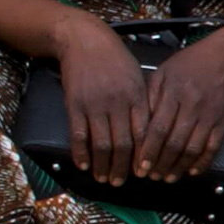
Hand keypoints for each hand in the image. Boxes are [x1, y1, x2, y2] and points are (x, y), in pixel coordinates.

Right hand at [49, 18, 150, 177]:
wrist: (85, 40)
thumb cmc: (115, 59)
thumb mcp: (137, 77)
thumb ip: (143, 103)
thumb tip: (149, 134)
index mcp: (136, 97)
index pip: (143, 134)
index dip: (143, 157)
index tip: (144, 172)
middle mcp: (117, 103)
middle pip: (122, 144)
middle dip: (122, 168)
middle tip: (120, 183)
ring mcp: (94, 105)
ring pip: (101, 144)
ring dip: (103, 166)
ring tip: (104, 179)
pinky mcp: (74, 104)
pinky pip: (78, 135)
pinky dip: (81, 153)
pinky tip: (84, 165)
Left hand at [128, 35, 223, 182]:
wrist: (221, 59)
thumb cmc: (185, 66)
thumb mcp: (161, 74)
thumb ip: (148, 98)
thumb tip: (138, 127)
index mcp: (173, 94)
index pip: (158, 129)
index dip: (148, 150)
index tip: (139, 167)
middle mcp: (192, 106)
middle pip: (175, 143)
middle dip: (161, 164)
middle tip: (150, 177)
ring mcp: (209, 116)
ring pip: (193, 148)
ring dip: (179, 167)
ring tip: (167, 178)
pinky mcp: (222, 122)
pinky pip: (213, 147)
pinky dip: (203, 162)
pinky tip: (191, 172)